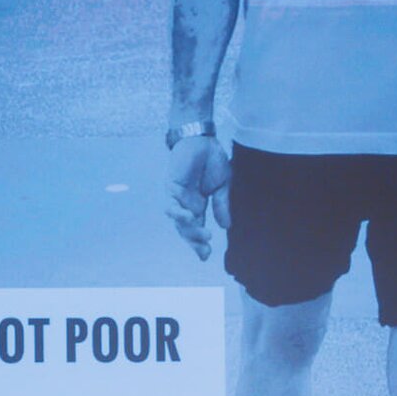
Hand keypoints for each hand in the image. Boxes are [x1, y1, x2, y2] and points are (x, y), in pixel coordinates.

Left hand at [165, 135, 230, 260]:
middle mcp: (187, 204)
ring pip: (179, 221)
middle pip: (186, 230)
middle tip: (205, 252)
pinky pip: (171, 205)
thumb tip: (226, 227)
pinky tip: (188, 217)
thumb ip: (221, 205)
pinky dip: (178, 213)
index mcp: (199, 205)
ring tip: (204, 236)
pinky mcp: (171, 187)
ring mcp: (178, 197)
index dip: (199, 244)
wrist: (203, 139)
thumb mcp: (222, 186)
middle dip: (194, 243)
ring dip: (190, 231)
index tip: (206, 256)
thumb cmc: (212, 159)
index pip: (197, 228)